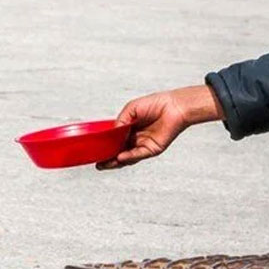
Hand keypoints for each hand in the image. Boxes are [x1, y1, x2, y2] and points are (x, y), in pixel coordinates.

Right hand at [96, 85, 223, 169]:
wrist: (174, 106)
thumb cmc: (155, 104)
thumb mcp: (132, 109)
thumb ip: (120, 120)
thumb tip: (112, 131)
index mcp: (130, 129)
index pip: (115, 140)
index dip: (106, 146)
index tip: (95, 151)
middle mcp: (135, 138)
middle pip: (119, 152)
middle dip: (108, 159)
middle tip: (97, 163)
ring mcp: (143, 145)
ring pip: (127, 157)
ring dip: (115, 161)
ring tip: (104, 164)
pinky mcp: (152, 149)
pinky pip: (138, 154)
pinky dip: (129, 156)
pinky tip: (120, 157)